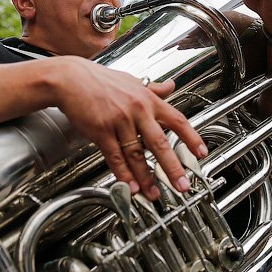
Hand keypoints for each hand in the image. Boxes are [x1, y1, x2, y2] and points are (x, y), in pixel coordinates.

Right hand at [53, 57, 206, 199]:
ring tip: (155, 194)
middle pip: (160, 143)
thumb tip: (170, 86)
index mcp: (148, 100)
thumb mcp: (132, 80)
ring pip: (136, 155)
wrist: (70, 78)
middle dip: (173, 167)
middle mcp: (137, 111)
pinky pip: (115, 157)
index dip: (192, 138)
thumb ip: (153, 88)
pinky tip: (131, 186)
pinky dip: (124, 174)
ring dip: (146, 177)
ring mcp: (119, 121)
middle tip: (182, 185)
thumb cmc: (100, 80)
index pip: (177, 120)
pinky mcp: (101, 131)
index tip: (201, 153)